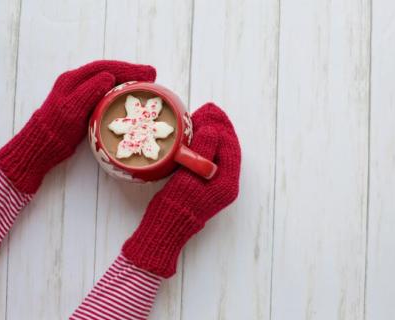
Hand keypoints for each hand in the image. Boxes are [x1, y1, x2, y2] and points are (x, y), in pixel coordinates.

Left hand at [0, 60, 155, 193]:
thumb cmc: (56, 127)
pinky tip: (130, 94)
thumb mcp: (73, 108)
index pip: (105, 68)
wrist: (44, 144)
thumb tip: (109, 76)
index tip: (147, 73)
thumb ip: (90, 90)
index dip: (128, 69)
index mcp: (74, 79)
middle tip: (152, 75)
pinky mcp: (85, 104)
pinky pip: (106, 91)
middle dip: (131, 71)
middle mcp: (78, 81)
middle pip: (109, 71)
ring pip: (108, 80)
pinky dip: (121, 89)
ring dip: (128, 79)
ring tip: (146, 82)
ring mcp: (81, 92)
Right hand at [122, 103, 240, 277]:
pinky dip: (206, 145)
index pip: (230, 148)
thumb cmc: (174, 207)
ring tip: (203, 117)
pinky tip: (196, 135)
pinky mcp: (206, 185)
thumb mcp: (187, 179)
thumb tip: (212, 130)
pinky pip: (211, 159)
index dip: (222, 127)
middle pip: (227, 149)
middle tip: (208, 109)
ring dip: (213, 135)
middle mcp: (226, 184)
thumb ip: (201, 154)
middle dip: (219, 128)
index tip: (211, 111)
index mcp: (226, 184)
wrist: (164, 230)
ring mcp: (216, 185)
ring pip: (219, 153)